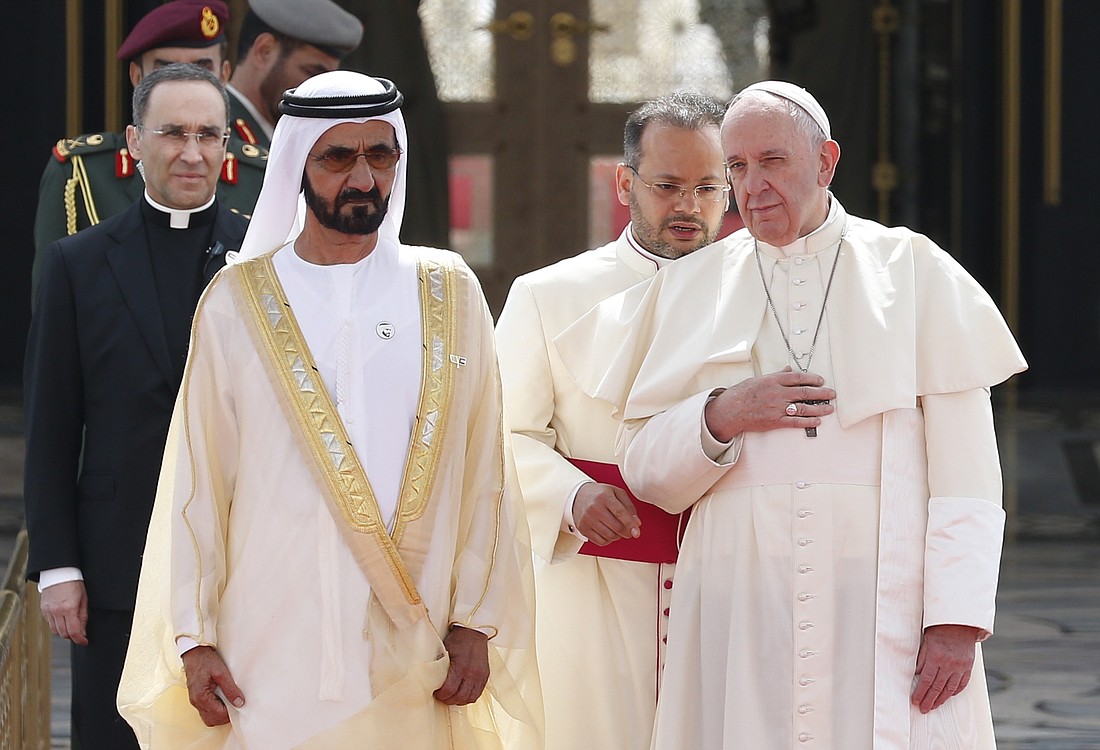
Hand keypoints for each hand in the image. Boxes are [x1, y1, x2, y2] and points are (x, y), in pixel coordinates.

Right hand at [40, 580, 88, 644]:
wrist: (59, 572)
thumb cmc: (74, 582)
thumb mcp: (84, 598)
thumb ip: (83, 616)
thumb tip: (83, 631)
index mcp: (69, 608)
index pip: (74, 631)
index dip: (80, 640)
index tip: (84, 642)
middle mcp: (57, 611)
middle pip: (63, 633)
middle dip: (72, 637)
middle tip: (80, 635)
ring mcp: (48, 611)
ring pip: (55, 631)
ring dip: (64, 632)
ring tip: (71, 628)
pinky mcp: (43, 609)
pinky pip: (49, 623)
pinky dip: (56, 625)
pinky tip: (63, 620)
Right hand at [181, 645, 244, 725]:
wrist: (194, 652)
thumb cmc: (205, 660)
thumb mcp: (221, 673)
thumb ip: (230, 689)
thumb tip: (239, 702)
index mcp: (201, 697)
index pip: (218, 715)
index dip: (230, 713)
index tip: (238, 705)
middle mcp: (196, 701)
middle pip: (211, 720)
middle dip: (224, 716)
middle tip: (234, 705)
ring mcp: (195, 700)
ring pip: (207, 717)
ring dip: (219, 714)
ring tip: (228, 702)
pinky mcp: (196, 696)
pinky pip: (205, 709)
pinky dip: (214, 709)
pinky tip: (221, 699)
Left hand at [433, 625, 489, 705]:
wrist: (474, 631)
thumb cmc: (457, 639)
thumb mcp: (444, 650)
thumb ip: (439, 666)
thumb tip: (429, 679)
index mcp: (460, 666)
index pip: (450, 690)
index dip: (441, 695)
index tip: (436, 693)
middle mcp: (472, 673)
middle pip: (460, 697)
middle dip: (449, 700)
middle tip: (442, 696)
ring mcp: (480, 675)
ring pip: (470, 698)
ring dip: (459, 700)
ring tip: (452, 696)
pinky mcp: (485, 676)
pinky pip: (478, 694)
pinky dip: (469, 697)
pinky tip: (463, 694)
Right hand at [573, 482, 640, 544]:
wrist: (577, 495)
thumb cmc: (600, 494)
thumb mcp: (616, 493)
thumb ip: (629, 507)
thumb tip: (637, 523)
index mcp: (604, 496)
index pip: (620, 512)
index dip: (630, 524)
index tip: (637, 532)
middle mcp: (594, 508)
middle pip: (616, 527)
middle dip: (626, 532)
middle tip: (629, 530)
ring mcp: (587, 519)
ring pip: (610, 536)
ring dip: (618, 536)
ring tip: (617, 528)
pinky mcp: (583, 528)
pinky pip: (601, 542)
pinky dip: (608, 540)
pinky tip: (608, 532)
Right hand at [704, 367, 835, 441]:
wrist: (730, 410)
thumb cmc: (742, 393)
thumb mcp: (759, 379)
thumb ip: (776, 375)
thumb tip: (789, 369)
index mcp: (773, 381)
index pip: (798, 377)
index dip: (812, 379)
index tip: (821, 381)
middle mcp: (777, 394)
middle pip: (805, 392)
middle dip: (821, 393)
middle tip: (832, 394)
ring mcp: (777, 408)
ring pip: (804, 407)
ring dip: (819, 408)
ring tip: (829, 408)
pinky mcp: (775, 421)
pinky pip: (795, 422)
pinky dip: (808, 422)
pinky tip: (817, 421)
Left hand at [911, 624, 978, 712]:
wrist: (960, 622)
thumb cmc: (939, 629)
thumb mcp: (925, 641)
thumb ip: (922, 658)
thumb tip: (917, 674)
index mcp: (936, 657)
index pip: (926, 680)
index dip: (920, 692)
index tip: (915, 701)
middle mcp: (949, 664)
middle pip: (937, 687)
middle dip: (929, 700)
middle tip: (923, 709)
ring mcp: (960, 666)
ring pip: (950, 688)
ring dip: (941, 699)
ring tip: (934, 706)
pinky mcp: (968, 666)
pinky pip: (962, 683)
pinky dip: (955, 691)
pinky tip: (948, 696)